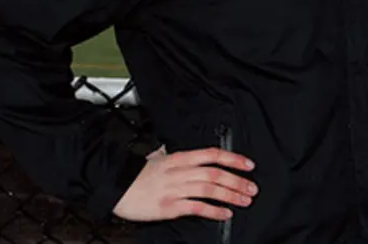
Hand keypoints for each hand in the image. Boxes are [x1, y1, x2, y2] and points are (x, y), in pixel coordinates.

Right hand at [113, 146, 257, 221]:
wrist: (115, 187)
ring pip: (210, 190)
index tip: (248, 165)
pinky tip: (225, 214)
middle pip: (215, 173)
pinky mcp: (169, 207)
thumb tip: (187, 153)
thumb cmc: (136, 174)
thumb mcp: (158, 157)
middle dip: (237, 180)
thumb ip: (174, 155)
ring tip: (244, 200)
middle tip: (252, 187)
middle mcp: (180, 171)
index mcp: (179, 158)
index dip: (233, 159)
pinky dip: (213, 211)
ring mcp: (175, 189)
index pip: (212, 155)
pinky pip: (197, 208)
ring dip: (230, 195)